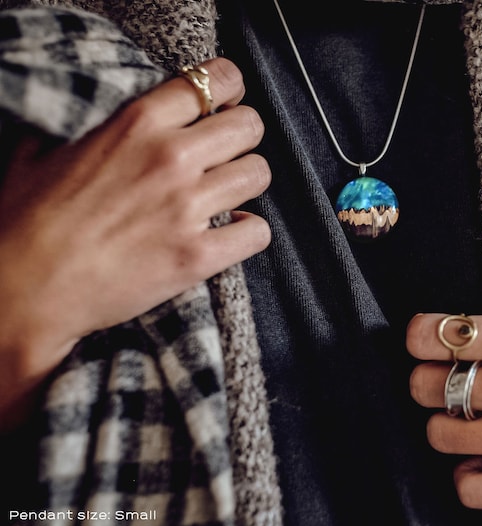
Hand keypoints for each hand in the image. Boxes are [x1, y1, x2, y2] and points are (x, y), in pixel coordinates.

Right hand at [0, 58, 269, 427]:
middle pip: (249, 126)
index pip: (214, 80)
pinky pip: (257, 232)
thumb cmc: (25, 221)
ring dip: (246, 183)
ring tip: (225, 194)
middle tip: (227, 152)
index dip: (229, 88)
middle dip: (243, 136)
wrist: (23, 290)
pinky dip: (248, 231)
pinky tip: (229, 232)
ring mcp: (187, 208)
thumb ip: (85, 123)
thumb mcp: (43, 149)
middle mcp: (169, 158)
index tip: (226, 101)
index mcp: (135, 123)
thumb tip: (98, 113)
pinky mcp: (197, 256)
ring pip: (259, 174)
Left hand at [407, 196, 481, 509]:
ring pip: (440, 436)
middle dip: (427, 380)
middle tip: (448, 379)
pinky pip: (472, 488)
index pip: (434, 334)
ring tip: (467, 417)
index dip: (417, 336)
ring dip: (445, 425)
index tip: (428, 340)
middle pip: (425, 386)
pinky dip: (467, 475)